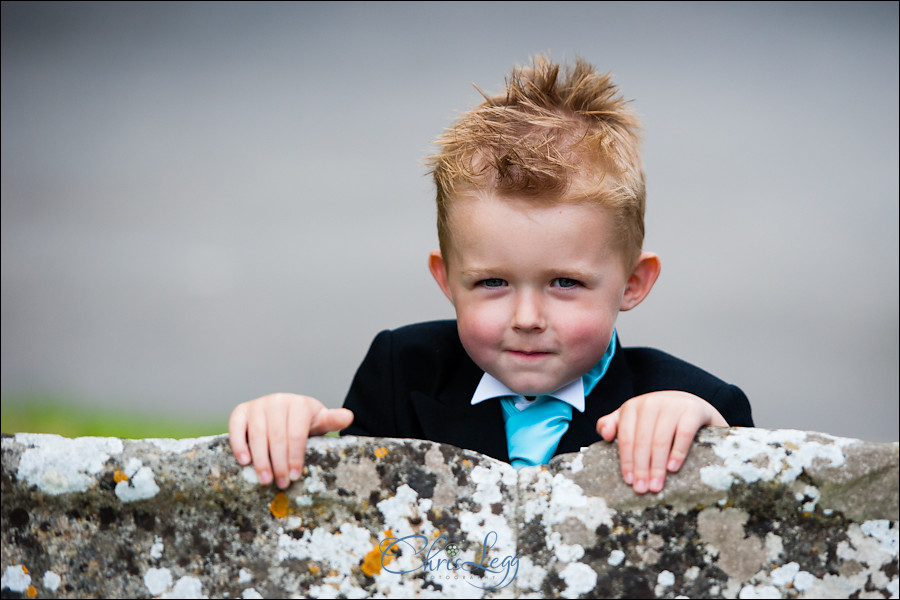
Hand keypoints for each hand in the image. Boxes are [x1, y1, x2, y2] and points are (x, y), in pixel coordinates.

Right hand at [228, 393, 353, 488]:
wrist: (285, 411)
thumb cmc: (304, 422)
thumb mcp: (320, 421)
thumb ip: (332, 420)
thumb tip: (349, 416)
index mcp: (299, 404)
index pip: (296, 434)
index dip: (295, 457)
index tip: (295, 476)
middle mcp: (277, 401)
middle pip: (277, 437)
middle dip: (279, 463)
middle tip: (281, 483)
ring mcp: (258, 405)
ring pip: (257, 435)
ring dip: (260, 460)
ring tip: (266, 480)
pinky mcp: (241, 411)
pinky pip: (236, 428)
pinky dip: (239, 445)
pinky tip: (245, 461)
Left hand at [595, 391, 726, 493]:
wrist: (692, 405)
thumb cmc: (659, 417)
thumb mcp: (635, 418)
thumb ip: (614, 424)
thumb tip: (605, 435)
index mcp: (633, 406)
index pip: (626, 437)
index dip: (626, 460)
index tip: (629, 480)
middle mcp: (651, 403)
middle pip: (642, 441)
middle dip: (641, 468)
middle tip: (642, 489)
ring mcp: (672, 405)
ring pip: (660, 440)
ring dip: (657, 466)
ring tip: (656, 485)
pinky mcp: (692, 411)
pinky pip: (683, 434)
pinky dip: (677, 453)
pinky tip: (672, 468)